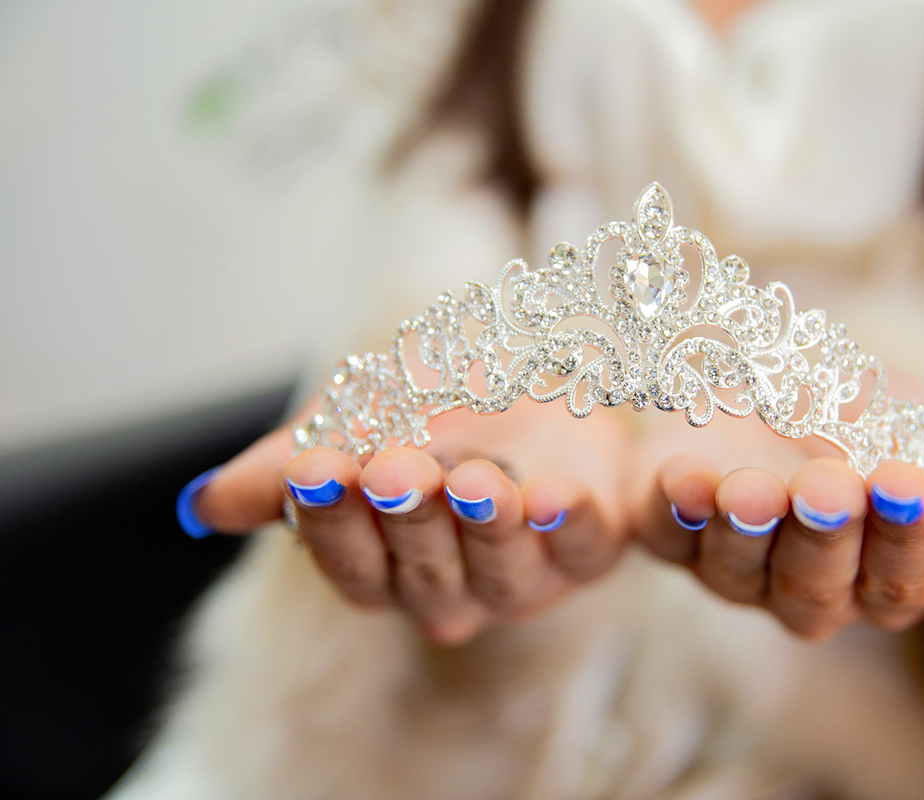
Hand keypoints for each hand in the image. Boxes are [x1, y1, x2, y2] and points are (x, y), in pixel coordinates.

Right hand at [181, 398, 627, 643]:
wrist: (519, 359)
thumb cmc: (426, 406)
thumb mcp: (350, 423)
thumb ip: (285, 467)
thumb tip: (202, 507)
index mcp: (383, 565)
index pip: (348, 560)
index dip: (329, 519)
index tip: (313, 467)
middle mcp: (450, 584)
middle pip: (422, 572)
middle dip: (408, 519)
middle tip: (394, 468)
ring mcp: (523, 573)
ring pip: (500, 571)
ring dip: (487, 526)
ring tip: (476, 482)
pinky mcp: (588, 547)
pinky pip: (584, 546)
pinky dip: (572, 523)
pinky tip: (559, 495)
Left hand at [628, 376, 923, 638]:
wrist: (777, 355)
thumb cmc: (867, 412)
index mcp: (878, 573)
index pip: (901, 584)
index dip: (909, 542)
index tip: (913, 486)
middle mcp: (804, 584)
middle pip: (816, 592)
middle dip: (825, 539)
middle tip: (833, 486)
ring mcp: (731, 562)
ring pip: (739, 574)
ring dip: (747, 532)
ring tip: (755, 490)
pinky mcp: (667, 528)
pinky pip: (667, 536)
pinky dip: (675, 509)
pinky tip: (685, 479)